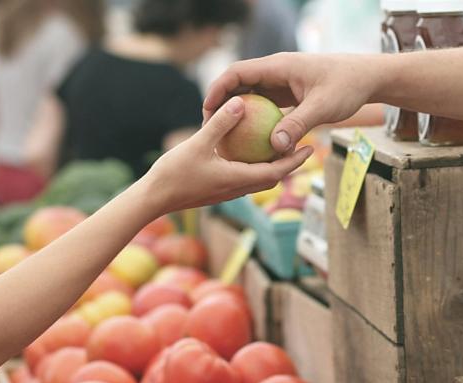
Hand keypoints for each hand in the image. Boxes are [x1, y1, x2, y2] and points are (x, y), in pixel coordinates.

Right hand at [142, 96, 312, 214]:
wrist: (153, 199)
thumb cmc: (173, 173)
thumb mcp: (198, 144)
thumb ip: (220, 124)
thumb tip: (240, 102)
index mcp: (238, 180)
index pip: (276, 172)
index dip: (295, 161)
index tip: (310, 148)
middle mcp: (237, 189)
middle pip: (271, 177)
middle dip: (289, 163)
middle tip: (303, 145)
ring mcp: (227, 191)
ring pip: (257, 179)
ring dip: (272, 165)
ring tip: (280, 146)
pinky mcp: (217, 190)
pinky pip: (243, 177)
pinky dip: (253, 165)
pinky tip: (248, 150)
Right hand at [203, 53, 382, 151]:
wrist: (368, 78)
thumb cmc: (348, 86)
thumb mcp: (323, 107)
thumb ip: (298, 125)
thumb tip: (275, 147)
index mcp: (279, 66)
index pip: (237, 72)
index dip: (218, 90)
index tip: (207, 111)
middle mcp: (277, 72)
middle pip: (239, 84)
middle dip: (222, 104)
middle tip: (211, 129)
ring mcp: (283, 83)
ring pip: (252, 96)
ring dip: (239, 114)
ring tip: (226, 137)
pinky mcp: (290, 94)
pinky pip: (266, 106)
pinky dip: (257, 120)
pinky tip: (252, 142)